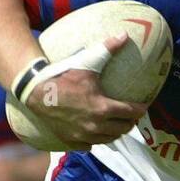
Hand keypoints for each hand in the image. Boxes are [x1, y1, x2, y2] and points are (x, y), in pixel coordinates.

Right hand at [25, 35, 146, 147]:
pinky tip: (96, 133)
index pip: (131, 112)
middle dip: (129, 121)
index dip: (140, 109)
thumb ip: (107, 49)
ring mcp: (85, 136)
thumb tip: (124, 35)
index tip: (143, 106)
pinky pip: (91, 146)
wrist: (36, 91)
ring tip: (116, 123)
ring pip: (109, 139)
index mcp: (103, 107)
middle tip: (130, 115)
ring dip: (115, 131)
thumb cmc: (64, 76)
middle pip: (123, 128)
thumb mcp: (87, 62)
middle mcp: (97, 125)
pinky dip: (95, 140)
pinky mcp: (73, 141)